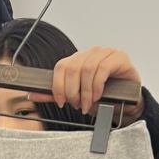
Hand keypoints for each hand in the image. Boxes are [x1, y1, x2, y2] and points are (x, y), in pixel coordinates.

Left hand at [29, 47, 144, 123]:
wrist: (125, 102)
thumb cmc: (102, 97)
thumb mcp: (76, 97)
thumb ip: (56, 94)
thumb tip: (33, 94)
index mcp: (78, 61)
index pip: (61, 66)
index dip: (58, 85)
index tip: (61, 102)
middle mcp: (90, 54)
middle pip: (73, 68)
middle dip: (72, 91)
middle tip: (77, 105)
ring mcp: (105, 53)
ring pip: (87, 69)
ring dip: (85, 91)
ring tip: (88, 104)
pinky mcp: (118, 57)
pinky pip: (103, 68)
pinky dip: (97, 85)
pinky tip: (98, 96)